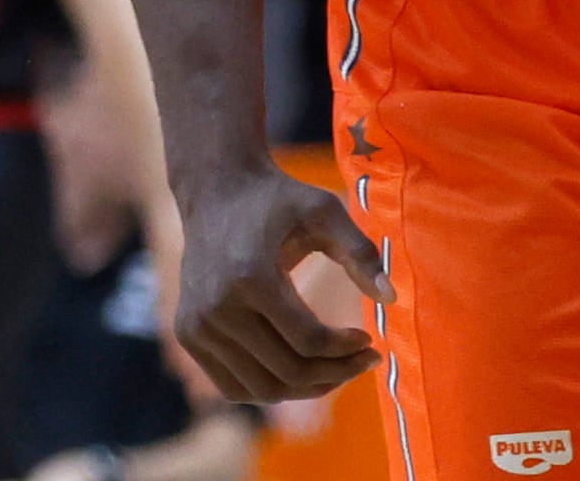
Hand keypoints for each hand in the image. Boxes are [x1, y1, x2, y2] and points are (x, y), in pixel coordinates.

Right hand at [173, 167, 391, 402]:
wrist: (216, 190)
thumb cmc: (278, 200)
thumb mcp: (325, 211)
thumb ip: (360, 252)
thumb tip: (391, 298)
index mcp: (250, 276)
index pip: (307, 340)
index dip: (345, 349)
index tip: (369, 339)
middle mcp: (216, 308)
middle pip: (286, 371)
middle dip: (335, 374)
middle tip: (364, 361)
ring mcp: (196, 326)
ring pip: (261, 389)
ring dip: (307, 388)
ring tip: (338, 369)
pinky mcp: (187, 335)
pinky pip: (233, 386)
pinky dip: (271, 388)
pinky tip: (302, 368)